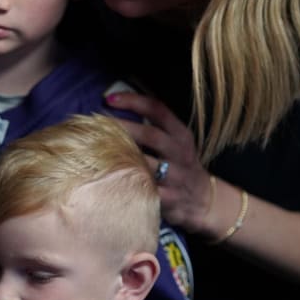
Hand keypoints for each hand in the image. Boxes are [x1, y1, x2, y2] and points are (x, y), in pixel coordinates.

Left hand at [105, 91, 214, 233]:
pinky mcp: (169, 198)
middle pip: (150, 135)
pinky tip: (106, 181)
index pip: (158, 109)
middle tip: (96, 124)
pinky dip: (127, 185)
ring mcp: (176, 176)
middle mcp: (180, 152)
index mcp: (180, 135)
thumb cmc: (180, 166)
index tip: (108, 98)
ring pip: (147, 164)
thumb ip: (152, 128)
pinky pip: (145, 191)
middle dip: (122, 128)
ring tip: (95, 151)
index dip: (133, 101)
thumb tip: (114, 108)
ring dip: (121, 157)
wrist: (204, 201)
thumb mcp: (176, 143)